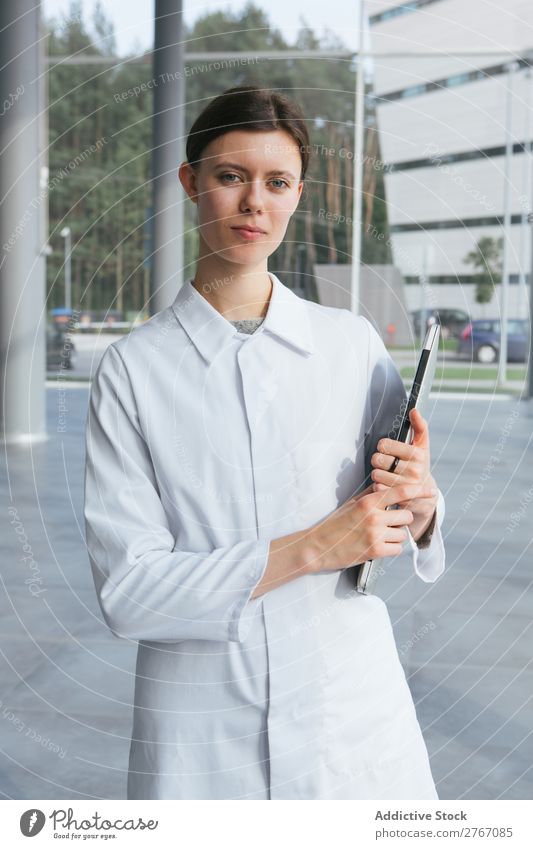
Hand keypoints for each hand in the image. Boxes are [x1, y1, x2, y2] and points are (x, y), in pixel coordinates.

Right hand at [307, 482, 435, 571]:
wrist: (319, 546)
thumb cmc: (336, 523)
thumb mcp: (352, 503)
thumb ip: (372, 494)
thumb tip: (391, 486)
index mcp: (368, 502)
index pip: (400, 492)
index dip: (419, 490)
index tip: (432, 490)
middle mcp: (374, 517)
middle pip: (406, 515)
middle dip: (400, 520)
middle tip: (386, 523)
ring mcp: (375, 535)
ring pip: (403, 533)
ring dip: (395, 535)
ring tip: (379, 535)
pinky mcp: (375, 552)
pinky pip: (397, 549)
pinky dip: (391, 548)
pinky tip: (378, 545)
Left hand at [370, 407, 437, 537]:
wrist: (426, 495)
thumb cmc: (420, 466)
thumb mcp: (423, 447)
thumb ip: (419, 427)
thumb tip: (414, 410)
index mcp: (417, 454)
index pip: (384, 445)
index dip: (383, 446)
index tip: (387, 449)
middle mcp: (414, 470)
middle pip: (377, 459)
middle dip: (378, 460)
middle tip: (384, 462)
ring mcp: (406, 486)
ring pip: (375, 474)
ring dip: (377, 474)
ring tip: (385, 474)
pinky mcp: (398, 499)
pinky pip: (376, 488)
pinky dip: (378, 486)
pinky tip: (385, 485)